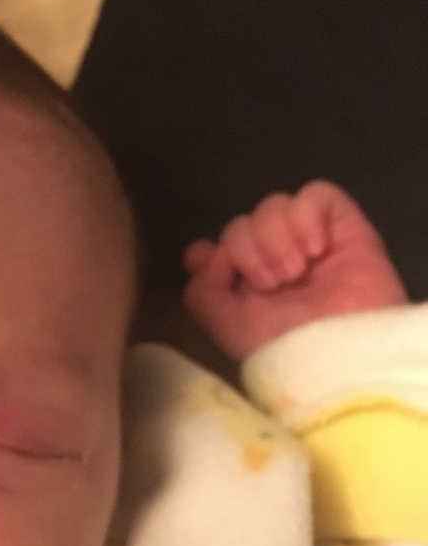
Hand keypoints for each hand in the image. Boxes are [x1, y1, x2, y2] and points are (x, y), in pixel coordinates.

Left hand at [183, 180, 407, 360]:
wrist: (336, 351)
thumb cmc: (280, 346)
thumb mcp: (223, 325)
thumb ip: (200, 290)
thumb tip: (204, 255)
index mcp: (244, 287)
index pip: (215, 248)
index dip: (211, 251)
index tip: (212, 265)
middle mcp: (274, 262)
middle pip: (241, 224)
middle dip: (246, 250)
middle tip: (271, 284)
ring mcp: (309, 244)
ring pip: (274, 205)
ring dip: (275, 237)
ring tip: (294, 272)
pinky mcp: (345, 229)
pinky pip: (317, 194)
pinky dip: (306, 217)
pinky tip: (314, 250)